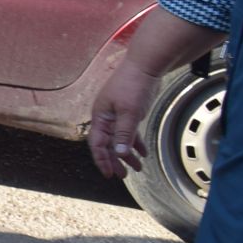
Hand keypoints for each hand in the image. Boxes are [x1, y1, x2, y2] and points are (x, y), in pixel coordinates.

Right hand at [87, 60, 162, 178]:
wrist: (144, 66)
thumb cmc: (133, 86)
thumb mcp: (129, 112)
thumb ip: (124, 134)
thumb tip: (120, 153)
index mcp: (100, 116)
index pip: (97, 143)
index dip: (102, 159)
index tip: (109, 174)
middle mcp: (106, 117)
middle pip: (107, 144)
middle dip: (115, 160)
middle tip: (123, 175)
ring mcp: (116, 114)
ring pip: (119, 139)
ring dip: (127, 154)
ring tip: (137, 167)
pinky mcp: (128, 112)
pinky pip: (129, 132)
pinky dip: (135, 142)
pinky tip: (143, 152)